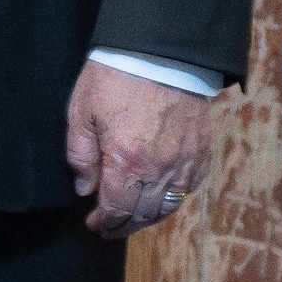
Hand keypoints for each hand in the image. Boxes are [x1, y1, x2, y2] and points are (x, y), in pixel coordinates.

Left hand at [65, 59, 212, 237]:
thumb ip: (80, 154)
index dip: (104, 222)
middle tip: (109, 228)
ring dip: (148, 218)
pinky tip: (161, 199)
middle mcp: (160, 168)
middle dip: (124, 225)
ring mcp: (185, 161)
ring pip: (169, 205)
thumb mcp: (81, 111)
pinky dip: (174, 199)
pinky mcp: (201, 151)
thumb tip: (84, 188)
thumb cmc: (114, 77)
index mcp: (127, 160)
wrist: (161, 52)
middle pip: (143, 213)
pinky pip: (189, 187)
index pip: (116, 207)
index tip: (94, 226)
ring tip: (132, 220)